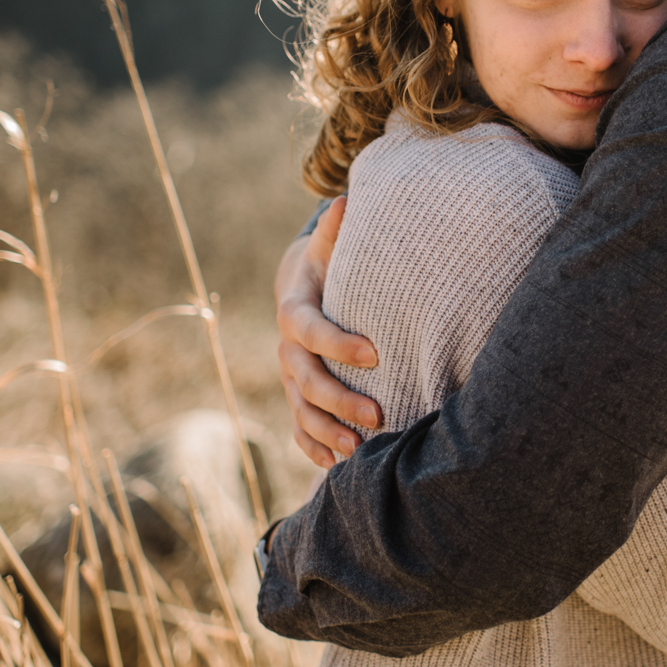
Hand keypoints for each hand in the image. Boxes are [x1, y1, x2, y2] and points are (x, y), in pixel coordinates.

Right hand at [276, 196, 383, 466]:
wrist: (302, 289)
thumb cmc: (329, 267)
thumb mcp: (329, 248)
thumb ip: (336, 232)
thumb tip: (344, 200)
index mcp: (294, 310)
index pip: (310, 331)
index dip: (339, 343)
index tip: (376, 354)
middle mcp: (286, 349)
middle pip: (305, 380)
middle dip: (340, 400)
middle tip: (380, 414)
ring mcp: (289, 377)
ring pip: (301, 411)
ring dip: (328, 433)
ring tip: (360, 451)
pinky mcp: (297, 397)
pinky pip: (299, 428)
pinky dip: (314, 448)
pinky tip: (337, 466)